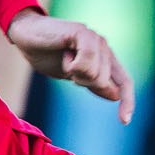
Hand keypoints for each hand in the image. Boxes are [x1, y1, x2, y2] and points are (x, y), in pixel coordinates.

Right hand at [7, 11, 133, 123]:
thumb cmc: (48, 54)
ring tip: (65, 58)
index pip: (124, 82)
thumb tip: (116, 96)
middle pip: (103, 82)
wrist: (27, 34)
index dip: (127, 101)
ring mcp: (95, 39)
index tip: (124, 121)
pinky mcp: (83, 33)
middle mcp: (104, 48)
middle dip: (81, 82)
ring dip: (74, 73)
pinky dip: (70, 65)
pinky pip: (85, 63)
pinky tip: (64, 53)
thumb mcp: (73, 75)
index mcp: (104, 59)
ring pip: (94, 74)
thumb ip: (93, 83)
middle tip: (68, 67)